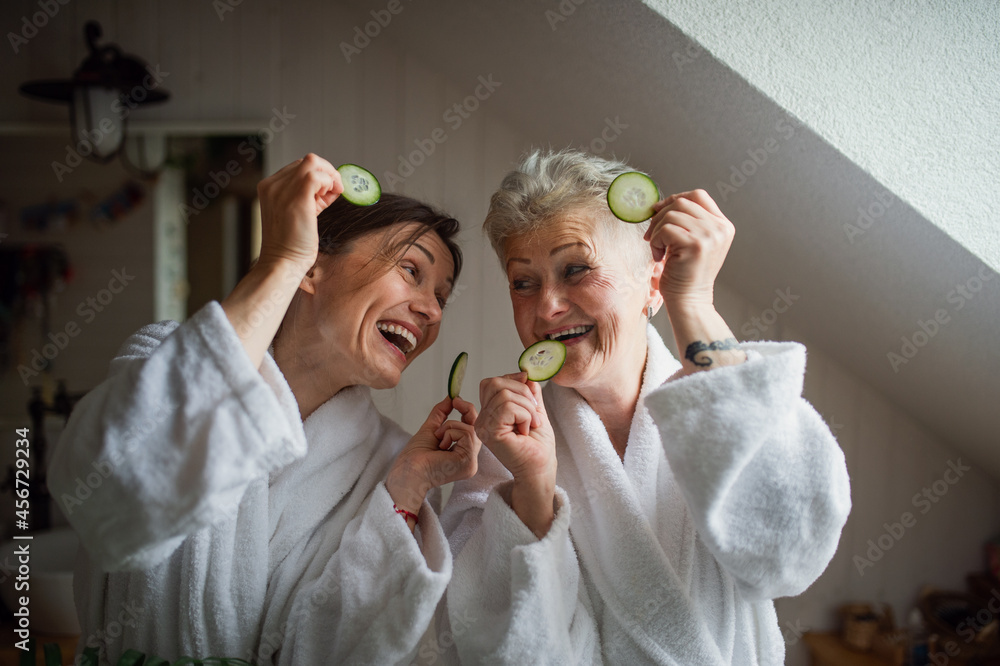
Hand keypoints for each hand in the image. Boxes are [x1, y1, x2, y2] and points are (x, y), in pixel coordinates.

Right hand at [256, 154, 342, 273]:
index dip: (317, 177)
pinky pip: (318, 174)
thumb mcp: (297, 213)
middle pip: (307, 162)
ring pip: (313, 163)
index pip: (298, 168)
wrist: (283, 263)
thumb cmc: (292, 245)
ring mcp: (282, 189)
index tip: (323, 197)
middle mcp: (272, 185)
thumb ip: (309, 197)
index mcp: (269, 187)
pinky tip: (329, 198)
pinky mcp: (297, 197)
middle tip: (331, 196)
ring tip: (329, 198)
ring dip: (329, 177)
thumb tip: (331, 185)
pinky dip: (329, 182)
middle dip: (325, 175)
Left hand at [386, 396, 480, 515]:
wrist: (407, 470)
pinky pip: (467, 435)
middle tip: (455, 403)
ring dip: (450, 426)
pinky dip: (451, 433)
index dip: (469, 412)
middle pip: (477, 428)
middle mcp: (469, 460)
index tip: (457, 400)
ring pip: (471, 430)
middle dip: (466, 411)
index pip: (474, 429)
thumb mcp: (431, 428)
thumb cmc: (415, 457)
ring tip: (438, 438)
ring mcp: (471, 463)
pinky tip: (441, 445)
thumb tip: (451, 397)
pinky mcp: (469, 463)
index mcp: (462, 454)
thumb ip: (442, 413)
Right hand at [476, 372, 554, 483]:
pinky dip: (525, 415)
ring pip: (504, 394)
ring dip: (527, 407)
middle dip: (523, 392)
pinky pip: (507, 407)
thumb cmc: (538, 446)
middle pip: (496, 382)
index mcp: (489, 412)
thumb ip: (529, 392)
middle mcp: (482, 419)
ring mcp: (484, 426)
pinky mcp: (490, 432)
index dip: (514, 381)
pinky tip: (525, 430)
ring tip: (531, 424)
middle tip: (533, 412)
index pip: (492, 382)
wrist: (541, 468)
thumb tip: (526, 374)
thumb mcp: (535, 410)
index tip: (531, 396)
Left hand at [643, 189, 734, 309]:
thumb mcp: (693, 242)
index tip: (658, 212)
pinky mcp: (695, 244)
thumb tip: (658, 204)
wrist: (689, 301)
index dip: (675, 199)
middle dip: (661, 215)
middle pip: (683, 201)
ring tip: (658, 249)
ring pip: (672, 214)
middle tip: (652, 235)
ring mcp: (710, 235)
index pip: (698, 196)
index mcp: (723, 225)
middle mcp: (720, 228)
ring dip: (657, 230)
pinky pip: (666, 229)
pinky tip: (659, 256)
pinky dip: (656, 241)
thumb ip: (687, 221)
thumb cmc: (685, 274)